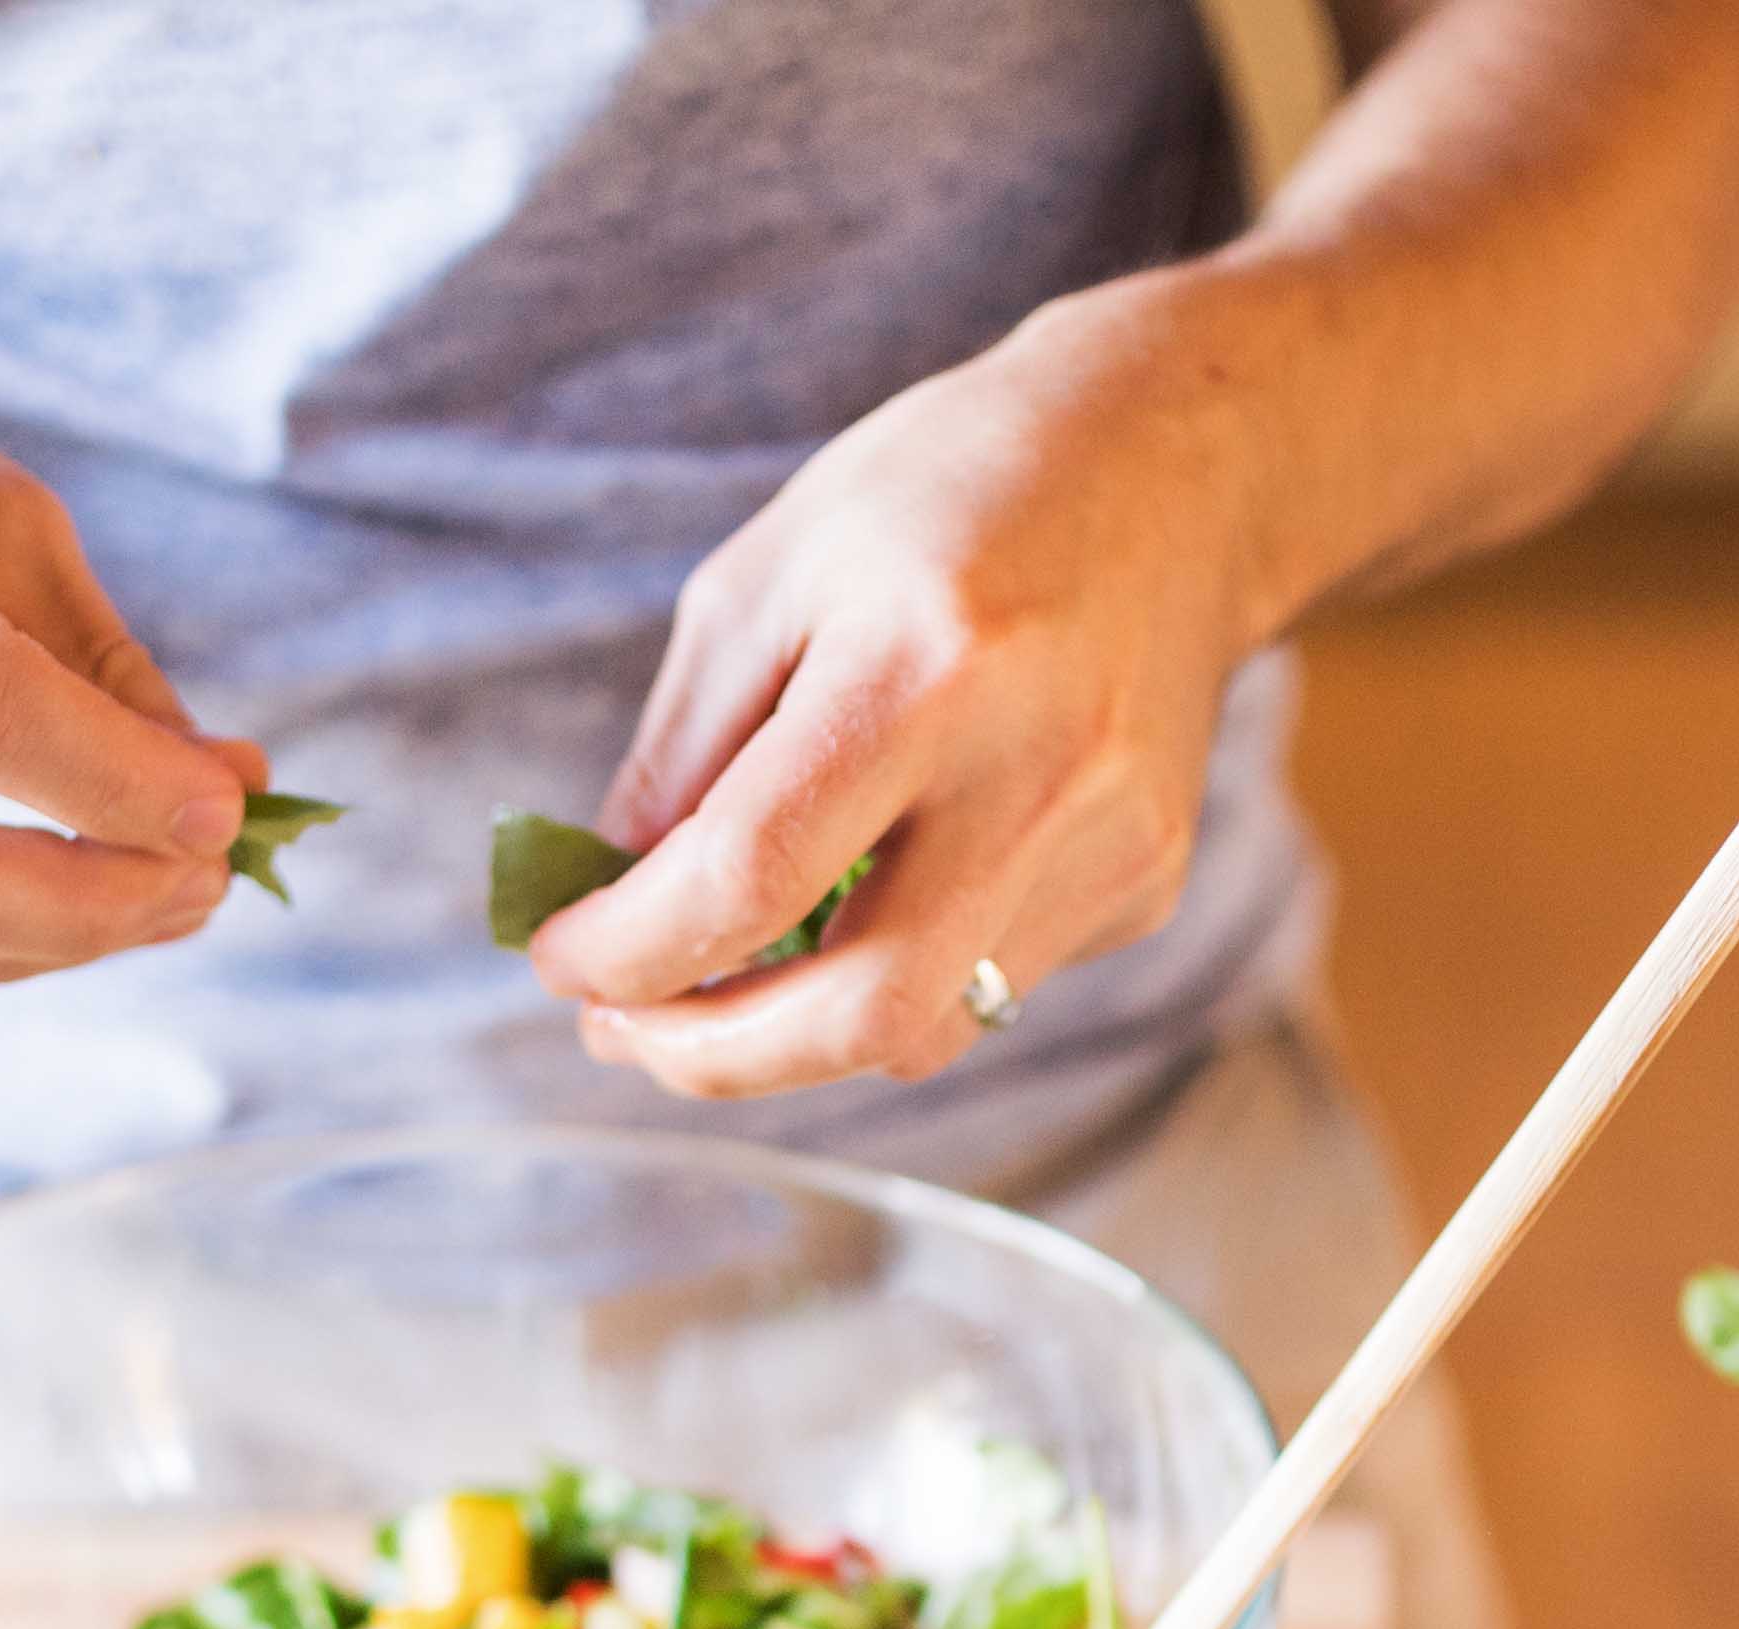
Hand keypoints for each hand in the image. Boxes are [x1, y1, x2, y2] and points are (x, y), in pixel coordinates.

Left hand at [530, 293, 1274, 1097]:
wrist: (1176, 463)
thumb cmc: (947, 495)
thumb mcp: (773, 573)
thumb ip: (684, 751)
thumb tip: (611, 906)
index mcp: (925, 666)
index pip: (752, 875)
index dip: (632, 950)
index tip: (562, 959)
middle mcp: (1037, 770)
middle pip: (861, 1013)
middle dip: (711, 1055)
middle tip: (623, 1029)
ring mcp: (1109, 840)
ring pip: (925, 1029)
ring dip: (794, 1037)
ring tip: (716, 983)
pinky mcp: (1146, 880)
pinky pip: (987, 983)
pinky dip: (894, 973)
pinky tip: (872, 892)